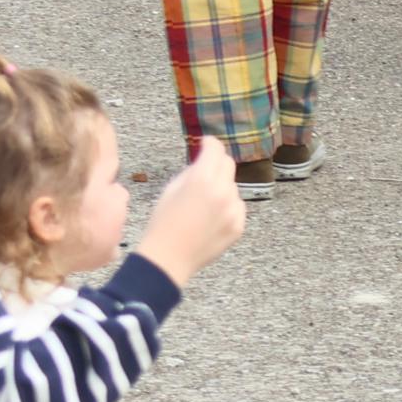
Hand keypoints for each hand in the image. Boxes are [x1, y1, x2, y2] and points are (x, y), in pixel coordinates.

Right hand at [134, 134, 248, 282]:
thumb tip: (203, 161)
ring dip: (221, 188)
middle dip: (217, 163)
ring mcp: (233, 210)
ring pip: (232, 187)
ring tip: (202, 205)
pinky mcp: (238, 226)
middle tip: (205, 170)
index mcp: (202, 178)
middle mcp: (222, 191)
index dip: (210, 143)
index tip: (206, 143)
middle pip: (228, 164)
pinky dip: (227, 207)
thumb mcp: (171, 188)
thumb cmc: (163, 223)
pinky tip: (210, 219)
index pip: (215, 149)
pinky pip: (237, 207)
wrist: (169, 258)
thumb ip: (191, 171)